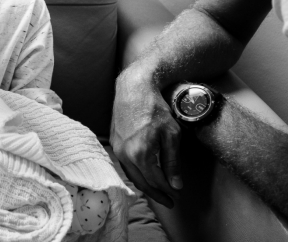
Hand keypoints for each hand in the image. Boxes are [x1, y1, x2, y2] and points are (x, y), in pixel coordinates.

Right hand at [110, 66, 181, 207]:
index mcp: (140, 154)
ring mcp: (117, 148)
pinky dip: (136, 173)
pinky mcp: (114, 142)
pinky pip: (125, 165)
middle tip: (169, 202)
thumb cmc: (155, 109)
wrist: (134, 89)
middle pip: (141, 182)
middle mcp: (124, 154)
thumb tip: (176, 185)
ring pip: (131, 175)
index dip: (168, 191)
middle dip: (156, 194)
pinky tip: (144, 174)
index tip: (177, 197)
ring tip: (158, 191)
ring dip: (145, 185)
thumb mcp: (171, 135)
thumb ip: (173, 162)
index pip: (156, 181)